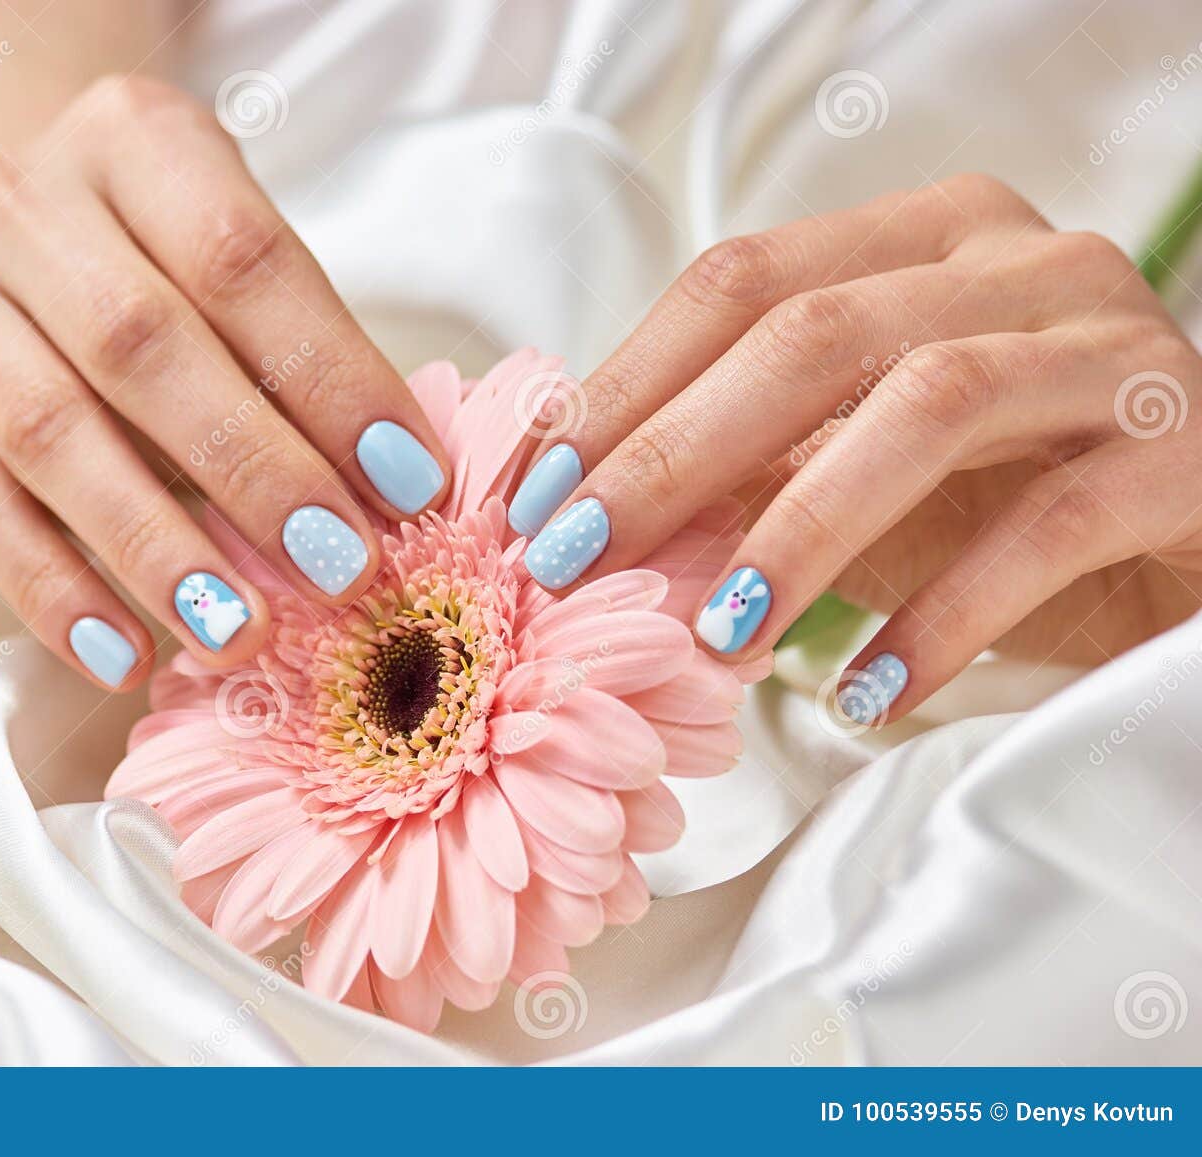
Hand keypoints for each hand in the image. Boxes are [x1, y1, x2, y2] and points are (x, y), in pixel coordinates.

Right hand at [0, 77, 449, 688]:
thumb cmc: (143, 263)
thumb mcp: (224, 259)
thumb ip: (295, 352)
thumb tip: (390, 492)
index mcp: (127, 139)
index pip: (241, 257)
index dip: (332, 377)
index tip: (408, 483)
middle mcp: (12, 200)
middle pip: (141, 343)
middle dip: (254, 470)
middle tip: (338, 568)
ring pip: (50, 432)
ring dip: (157, 546)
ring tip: (242, 632)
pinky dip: (51, 590)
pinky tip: (125, 653)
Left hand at [513, 173, 1201, 723]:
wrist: (1186, 550)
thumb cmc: (1002, 504)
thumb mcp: (853, 473)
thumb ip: (745, 466)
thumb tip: (577, 505)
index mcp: (924, 241)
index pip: (745, 280)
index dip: (627, 384)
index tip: (536, 493)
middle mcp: (1023, 263)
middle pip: (817, 332)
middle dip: (674, 452)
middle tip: (576, 560)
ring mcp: (1113, 343)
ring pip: (930, 404)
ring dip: (800, 530)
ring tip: (718, 637)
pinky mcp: (1187, 446)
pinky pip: (1050, 523)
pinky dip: (943, 614)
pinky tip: (865, 690)